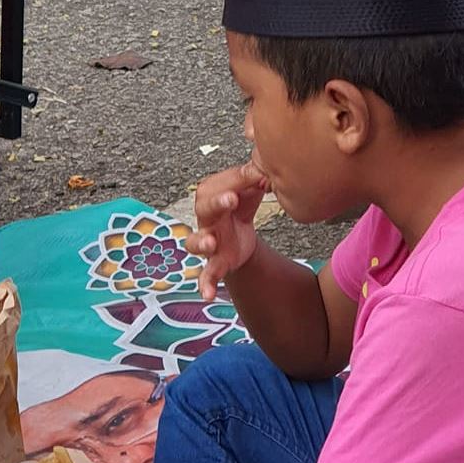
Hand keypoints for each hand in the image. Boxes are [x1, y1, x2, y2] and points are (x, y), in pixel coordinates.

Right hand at [185, 162, 269, 300]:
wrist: (240, 239)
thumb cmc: (242, 209)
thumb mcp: (251, 193)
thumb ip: (256, 180)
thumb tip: (269, 166)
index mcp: (214, 195)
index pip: (221, 185)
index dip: (236, 181)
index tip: (256, 175)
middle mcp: (206, 218)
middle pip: (204, 208)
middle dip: (216, 203)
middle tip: (231, 199)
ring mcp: (207, 242)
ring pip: (195, 241)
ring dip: (200, 242)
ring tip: (210, 243)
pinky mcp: (214, 263)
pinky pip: (205, 274)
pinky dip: (205, 284)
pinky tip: (207, 295)